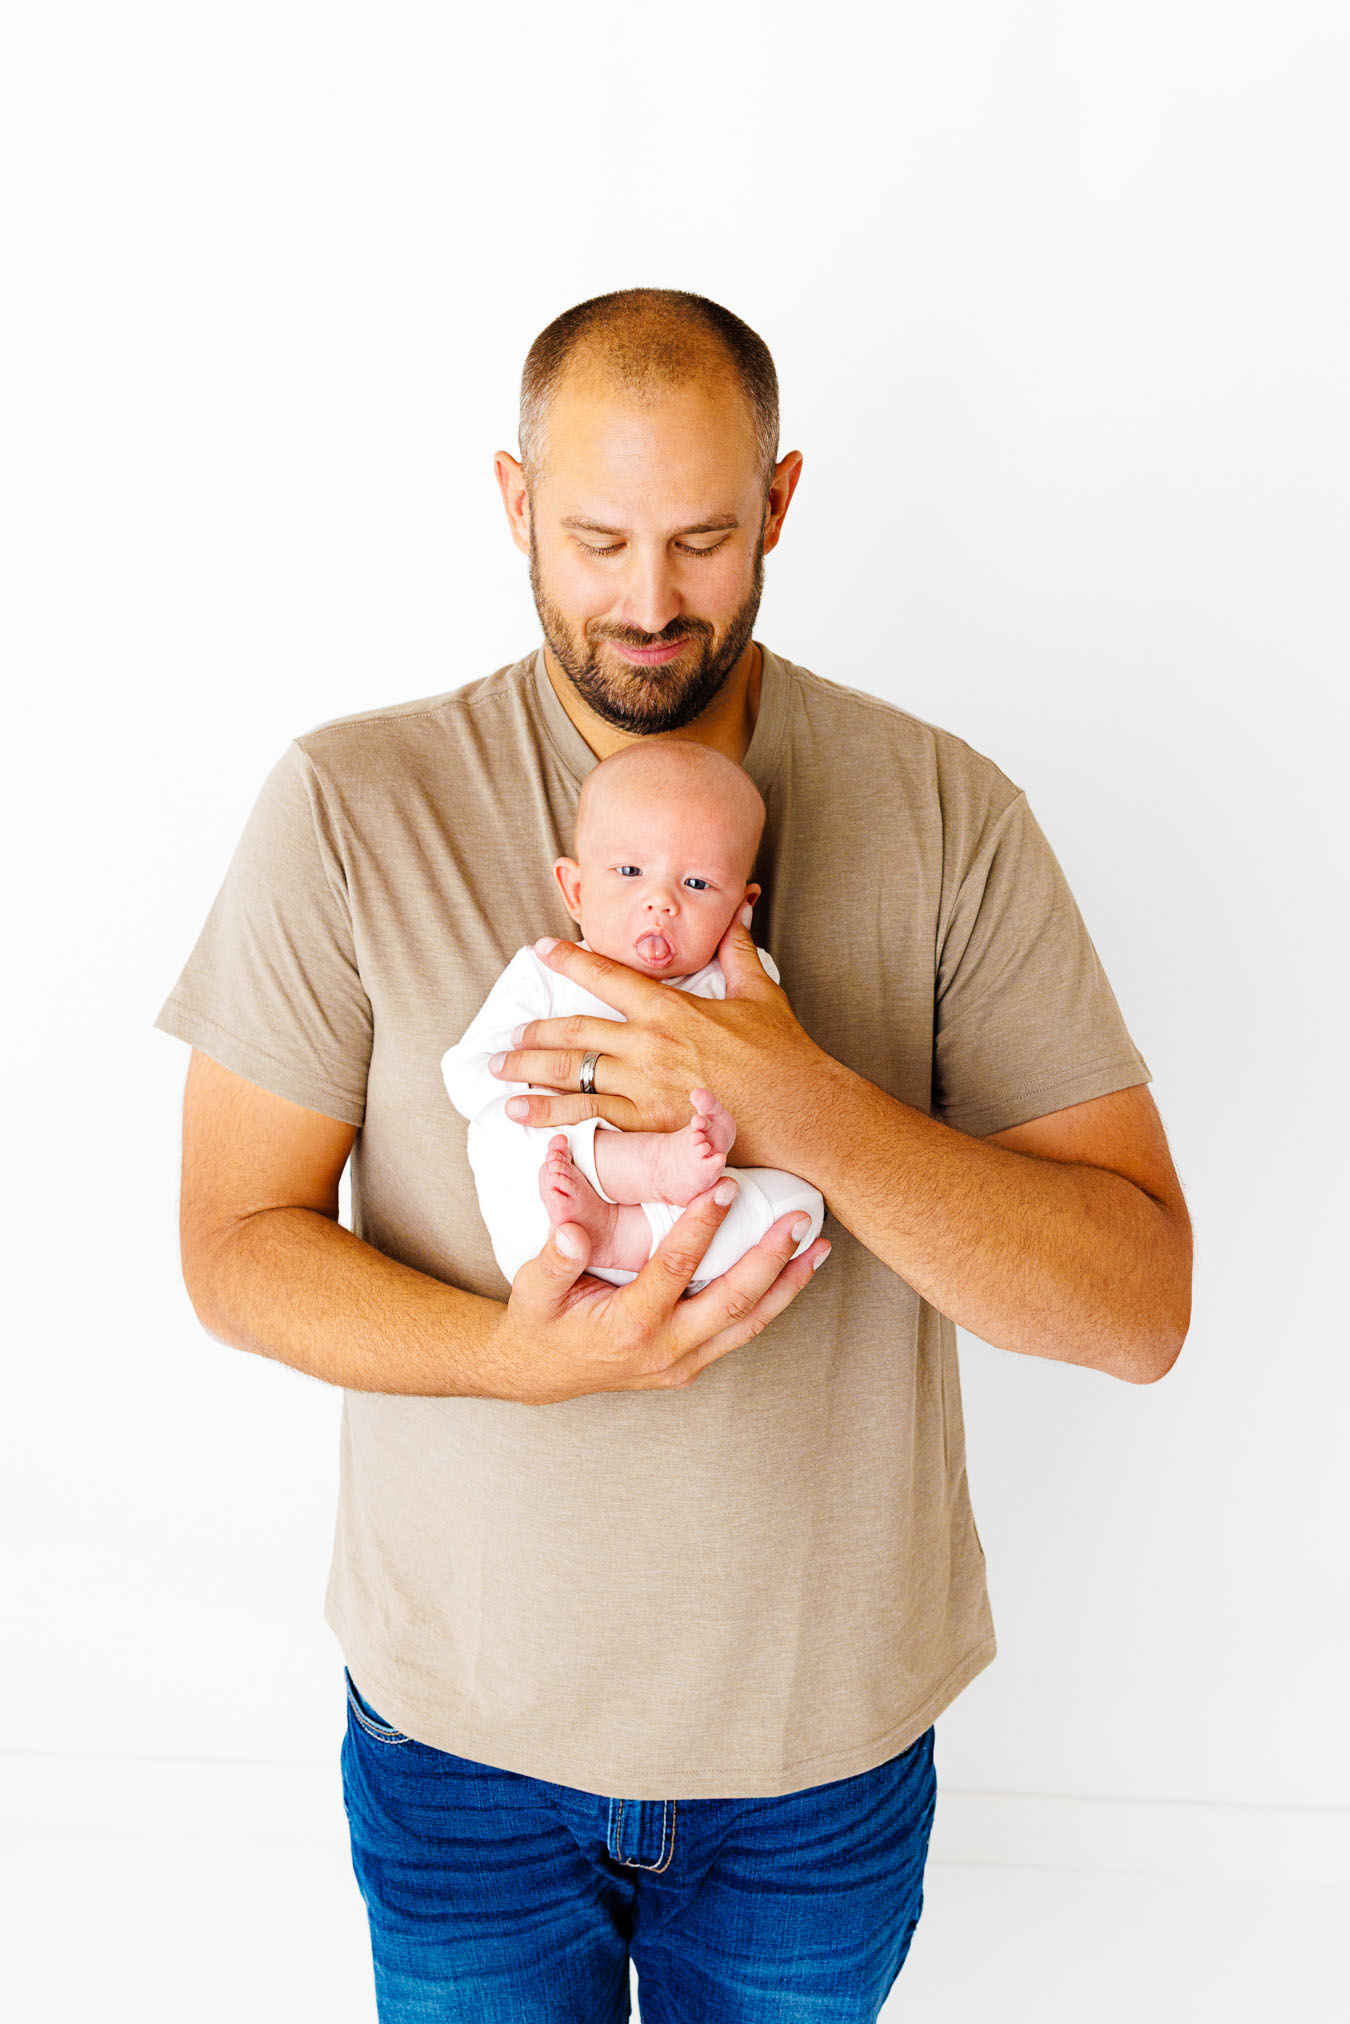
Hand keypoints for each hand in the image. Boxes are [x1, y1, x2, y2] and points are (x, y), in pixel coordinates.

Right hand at [486, 1174, 830, 1405]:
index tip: (724, 1187)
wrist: (540, 1373)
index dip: (702, 1226)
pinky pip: (743, 1331)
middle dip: (769, 1258)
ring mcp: (684, 1361)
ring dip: (788, 1284)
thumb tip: (571, 1230)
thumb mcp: (533, 1290)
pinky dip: (773, 1301)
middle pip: (732, 1302)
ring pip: (749, 1323)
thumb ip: (554, 1259)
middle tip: (796, 1219)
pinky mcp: (693, 1363)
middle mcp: (665, 1350)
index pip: (674, 1268)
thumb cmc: (539, 1323)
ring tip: (818, 1247)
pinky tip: (795, 1272)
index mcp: (628, 1326)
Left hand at [487, 909, 828, 1166]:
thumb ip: (738, 949)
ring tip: (500, 1072)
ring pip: (571, 1075)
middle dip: (534, 1033)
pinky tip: (522, 1117)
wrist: (801, 1112)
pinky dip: (551, 1117)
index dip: (569, 959)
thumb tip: (741, 906)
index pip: (607, 975)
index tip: (541, 949)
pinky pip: (588, 1119)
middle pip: (574, 1032)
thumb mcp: (760, 991)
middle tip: (509, 1036)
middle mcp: (649, 1045)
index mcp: (670, 1008)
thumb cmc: (784, 1054)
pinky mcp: (649, 1125)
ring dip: (528, 1073)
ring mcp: (645, 1087)